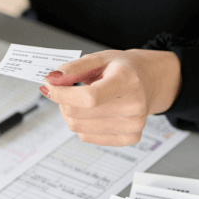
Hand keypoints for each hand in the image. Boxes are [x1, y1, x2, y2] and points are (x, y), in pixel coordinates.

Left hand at [39, 49, 180, 145]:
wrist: (149, 81)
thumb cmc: (122, 69)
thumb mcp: (98, 59)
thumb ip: (73, 68)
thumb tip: (52, 80)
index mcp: (127, 80)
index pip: (89, 97)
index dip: (62, 95)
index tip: (50, 87)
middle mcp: (134, 105)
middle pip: (78, 114)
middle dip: (63, 102)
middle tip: (68, 90)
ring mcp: (133, 125)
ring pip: (78, 128)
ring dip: (70, 114)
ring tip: (81, 101)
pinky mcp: (129, 138)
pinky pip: (87, 137)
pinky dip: (81, 125)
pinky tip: (92, 113)